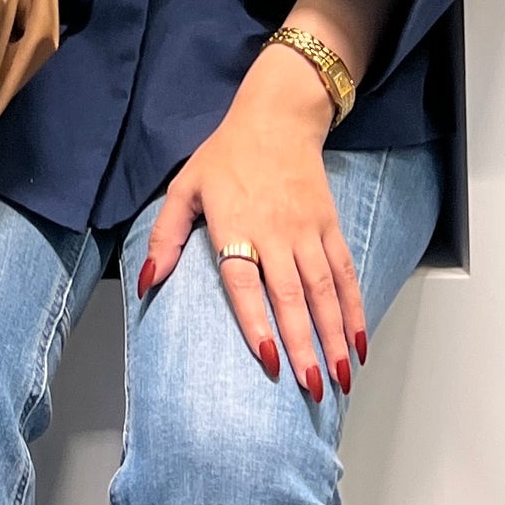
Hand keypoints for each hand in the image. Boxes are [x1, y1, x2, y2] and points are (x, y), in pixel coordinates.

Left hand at [135, 46, 368, 402]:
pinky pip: (345, 274)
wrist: (278, 117)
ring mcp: (307, 231)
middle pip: (291, 295)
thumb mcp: (184, 187)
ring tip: (339, 376)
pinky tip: (358, 343)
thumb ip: (165, 236)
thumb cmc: (227, 155)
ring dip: (333, 336)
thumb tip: (146, 281)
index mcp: (235, 225)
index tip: (267, 358)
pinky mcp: (329, 227)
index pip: (245, 281)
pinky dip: (355, 310)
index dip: (256, 321)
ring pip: (324, 291)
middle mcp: (275, 232)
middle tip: (311, 387)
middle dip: (302, 345)